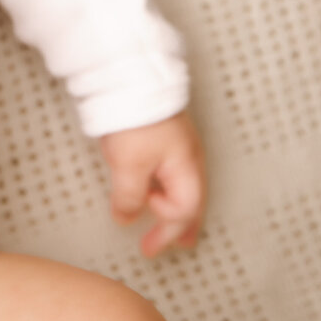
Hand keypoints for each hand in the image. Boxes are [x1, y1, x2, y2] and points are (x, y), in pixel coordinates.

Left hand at [98, 111, 207, 257]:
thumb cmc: (136, 118)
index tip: (146, 241)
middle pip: (193, 200)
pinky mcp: (165, 133)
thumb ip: (129, 197)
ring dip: (176, 208)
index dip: (166, 226)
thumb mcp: (128, 165)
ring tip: (169, 224)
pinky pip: (172, 170)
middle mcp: (189, 157)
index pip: (184, 209)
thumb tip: (127, 217)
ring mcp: (179, 144)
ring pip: (184, 185)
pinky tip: (156, 188)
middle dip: (183, 225)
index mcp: (186, 166)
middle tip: (180, 246)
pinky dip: (167, 188)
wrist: (130, 74)